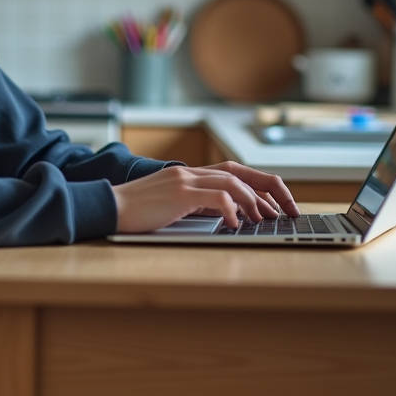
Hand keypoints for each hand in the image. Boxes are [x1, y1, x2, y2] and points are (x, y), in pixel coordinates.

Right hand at [111, 162, 299, 233]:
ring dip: (253, 201)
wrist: (107, 207)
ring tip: (263, 220)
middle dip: (270, 188)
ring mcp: (184, 180)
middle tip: (288, 210)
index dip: (260, 186)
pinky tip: (236, 224)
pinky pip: (215, 196)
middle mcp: (190, 172)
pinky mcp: (178, 192)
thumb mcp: (172, 206)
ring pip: (232, 182)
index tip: (278, 205)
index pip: (234, 171)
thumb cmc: (135, 214)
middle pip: (240, 171)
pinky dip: (232, 209)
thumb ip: (196, 205)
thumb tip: (227, 216)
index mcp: (190, 174)